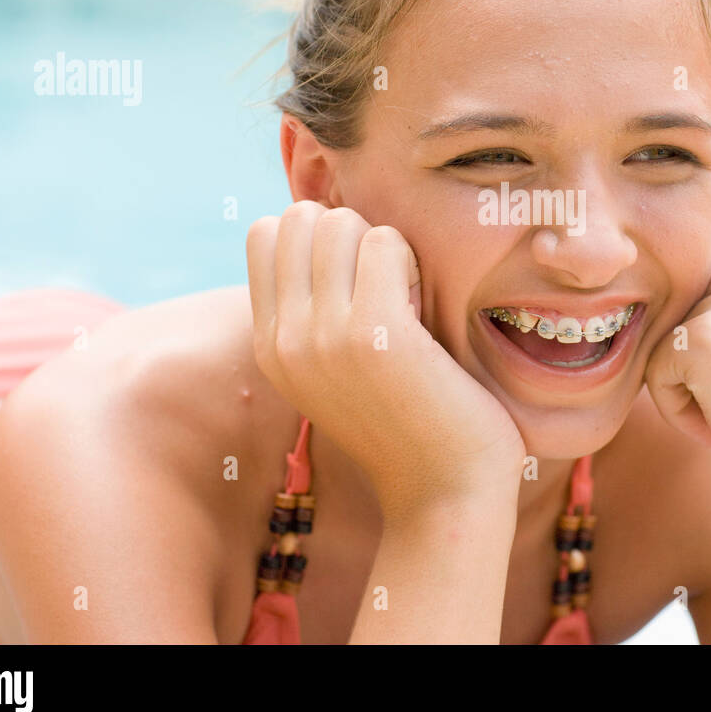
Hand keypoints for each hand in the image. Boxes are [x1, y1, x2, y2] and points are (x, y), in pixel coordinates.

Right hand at [246, 201, 526, 518]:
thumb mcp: (337, 367)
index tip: (356, 279)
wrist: (446, 494)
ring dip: (383, 243)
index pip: (265, 233)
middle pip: (299, 217)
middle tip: (386, 284)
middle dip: (351, 231)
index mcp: (269, 346)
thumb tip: (323, 225)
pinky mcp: (374, 335)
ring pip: (339, 221)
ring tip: (406, 296)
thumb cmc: (409, 421)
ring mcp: (323, 338)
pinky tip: (424, 308)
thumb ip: (315, 310)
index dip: (318, 235)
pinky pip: (385, 241)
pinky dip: (412, 258)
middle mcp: (284, 341)